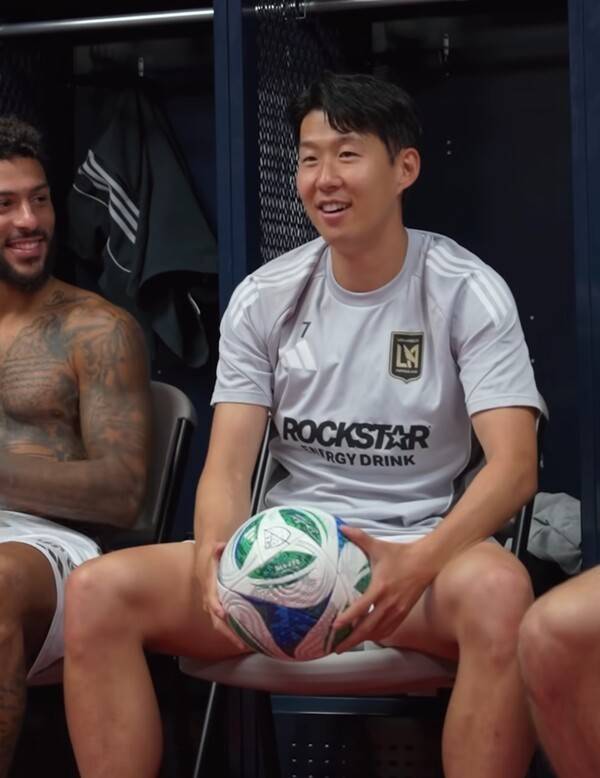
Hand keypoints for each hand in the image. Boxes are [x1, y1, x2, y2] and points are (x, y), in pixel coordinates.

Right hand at [195, 542, 247, 651]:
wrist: (203, 563)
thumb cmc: (210, 558)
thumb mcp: (212, 550)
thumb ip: (216, 550)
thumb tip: (220, 546)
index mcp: (208, 586)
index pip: (210, 598)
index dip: (215, 606)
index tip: (222, 614)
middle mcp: (209, 600)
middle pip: (216, 619)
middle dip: (227, 632)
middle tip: (239, 642)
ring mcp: (213, 606)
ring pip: (220, 624)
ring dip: (231, 635)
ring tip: (245, 645)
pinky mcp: (219, 609)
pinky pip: (225, 622)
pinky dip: (233, 630)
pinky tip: (246, 637)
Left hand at [333, 527, 433, 652]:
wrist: (427, 561)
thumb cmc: (401, 554)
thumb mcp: (379, 546)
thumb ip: (359, 537)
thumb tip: (342, 527)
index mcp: (380, 587)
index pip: (361, 608)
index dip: (347, 619)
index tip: (335, 627)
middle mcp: (388, 603)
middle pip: (368, 628)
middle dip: (351, 639)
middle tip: (336, 648)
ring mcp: (397, 610)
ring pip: (378, 632)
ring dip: (363, 640)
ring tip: (347, 646)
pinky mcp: (404, 613)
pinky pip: (389, 630)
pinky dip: (377, 636)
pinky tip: (368, 638)